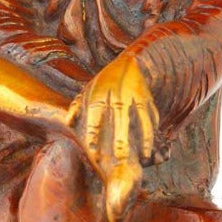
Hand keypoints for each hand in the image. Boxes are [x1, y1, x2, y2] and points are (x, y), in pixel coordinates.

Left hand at [67, 54, 158, 221]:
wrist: (127, 63)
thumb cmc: (103, 82)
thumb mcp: (86, 91)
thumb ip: (76, 107)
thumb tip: (68, 122)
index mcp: (99, 97)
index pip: (95, 119)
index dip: (93, 136)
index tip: (94, 155)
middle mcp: (118, 98)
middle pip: (121, 120)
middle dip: (122, 140)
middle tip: (121, 158)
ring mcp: (135, 98)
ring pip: (142, 120)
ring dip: (145, 139)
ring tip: (144, 157)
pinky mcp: (148, 99)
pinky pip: (152, 116)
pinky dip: (153, 131)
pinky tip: (151, 145)